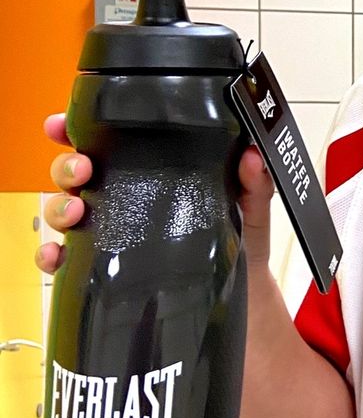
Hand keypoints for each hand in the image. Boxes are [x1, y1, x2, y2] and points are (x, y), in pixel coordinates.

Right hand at [34, 117, 274, 274]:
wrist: (244, 293)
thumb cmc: (241, 239)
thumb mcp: (251, 206)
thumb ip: (253, 182)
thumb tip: (252, 157)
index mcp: (152, 170)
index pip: (109, 141)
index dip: (78, 128)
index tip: (62, 125)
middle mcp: (124, 196)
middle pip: (77, 171)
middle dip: (68, 165)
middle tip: (82, 170)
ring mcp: (112, 232)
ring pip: (66, 210)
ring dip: (60, 206)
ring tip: (76, 212)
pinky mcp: (107, 268)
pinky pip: (66, 259)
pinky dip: (53, 255)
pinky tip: (58, 255)